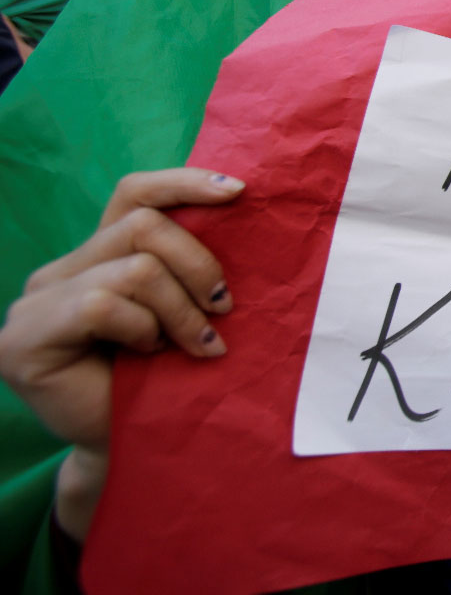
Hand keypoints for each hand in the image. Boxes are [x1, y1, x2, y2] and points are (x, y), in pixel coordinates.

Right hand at [0, 168, 243, 539]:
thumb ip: (187, 268)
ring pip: (133, 269)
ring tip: (195, 345)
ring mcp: (36, 302)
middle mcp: (60, 270)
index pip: (134, 195)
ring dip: (180, 310)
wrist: (136, 451)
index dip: (183, 184)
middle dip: (199, 265)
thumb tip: (239, 210)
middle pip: (143, 226)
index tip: (239, 192)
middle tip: (224, 309)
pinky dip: (142, 330)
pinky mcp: (25, 338)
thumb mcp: (185, 311)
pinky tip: (148, 358)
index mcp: (98, 256)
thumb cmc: (168, 381)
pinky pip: (101, 306)